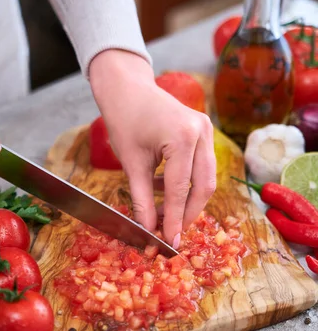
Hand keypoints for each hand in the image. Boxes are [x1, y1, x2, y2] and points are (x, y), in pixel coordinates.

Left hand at [89, 50, 215, 247]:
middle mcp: (202, 132)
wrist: (127, 88)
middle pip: (204, 186)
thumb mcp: (131, 163)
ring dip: (186, 200)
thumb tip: (148, 230)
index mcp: (183, 137)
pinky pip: (200, 166)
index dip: (174, 219)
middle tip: (170, 232)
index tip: (169, 242)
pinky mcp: (204, 131)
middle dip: (187, 213)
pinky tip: (163, 188)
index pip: (181, 189)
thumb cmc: (124, 119)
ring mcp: (207, 130)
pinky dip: (185, 183)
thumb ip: (142, 199)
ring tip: (161, 213)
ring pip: (206, 178)